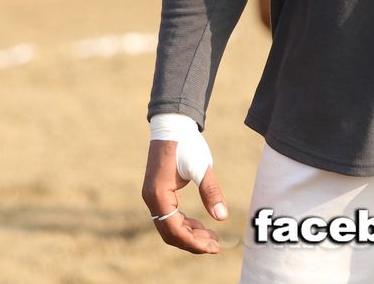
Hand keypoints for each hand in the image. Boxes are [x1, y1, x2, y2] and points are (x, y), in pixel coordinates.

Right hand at [142, 139, 227, 254]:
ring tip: (212, 238)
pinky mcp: (157, 192)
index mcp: (158, 194)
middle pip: (169, 232)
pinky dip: (184, 224)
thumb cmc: (186, 144)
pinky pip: (169, 216)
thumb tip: (222, 217)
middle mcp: (151, 198)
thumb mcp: (201, 167)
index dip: (193, 242)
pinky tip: (200, 225)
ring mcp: (152, 195)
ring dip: (189, 234)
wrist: (172, 125)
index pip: (174, 229)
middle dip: (192, 242)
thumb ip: (211, 192)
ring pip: (168, 226)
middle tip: (215, 246)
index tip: (212, 247)